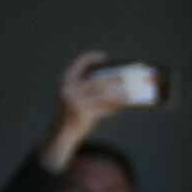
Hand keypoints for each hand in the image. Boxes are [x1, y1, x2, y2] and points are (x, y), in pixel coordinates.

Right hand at [45, 50, 138, 164]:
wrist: (61, 135)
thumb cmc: (71, 114)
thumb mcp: (74, 97)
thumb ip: (87, 88)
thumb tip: (112, 80)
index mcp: (65, 82)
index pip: (78, 63)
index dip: (91, 58)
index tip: (104, 56)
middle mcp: (69, 89)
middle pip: (96, 80)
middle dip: (113, 77)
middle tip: (126, 75)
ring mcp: (75, 101)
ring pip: (102, 93)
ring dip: (118, 91)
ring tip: (130, 90)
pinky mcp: (83, 113)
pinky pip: (103, 107)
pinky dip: (115, 105)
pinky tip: (125, 104)